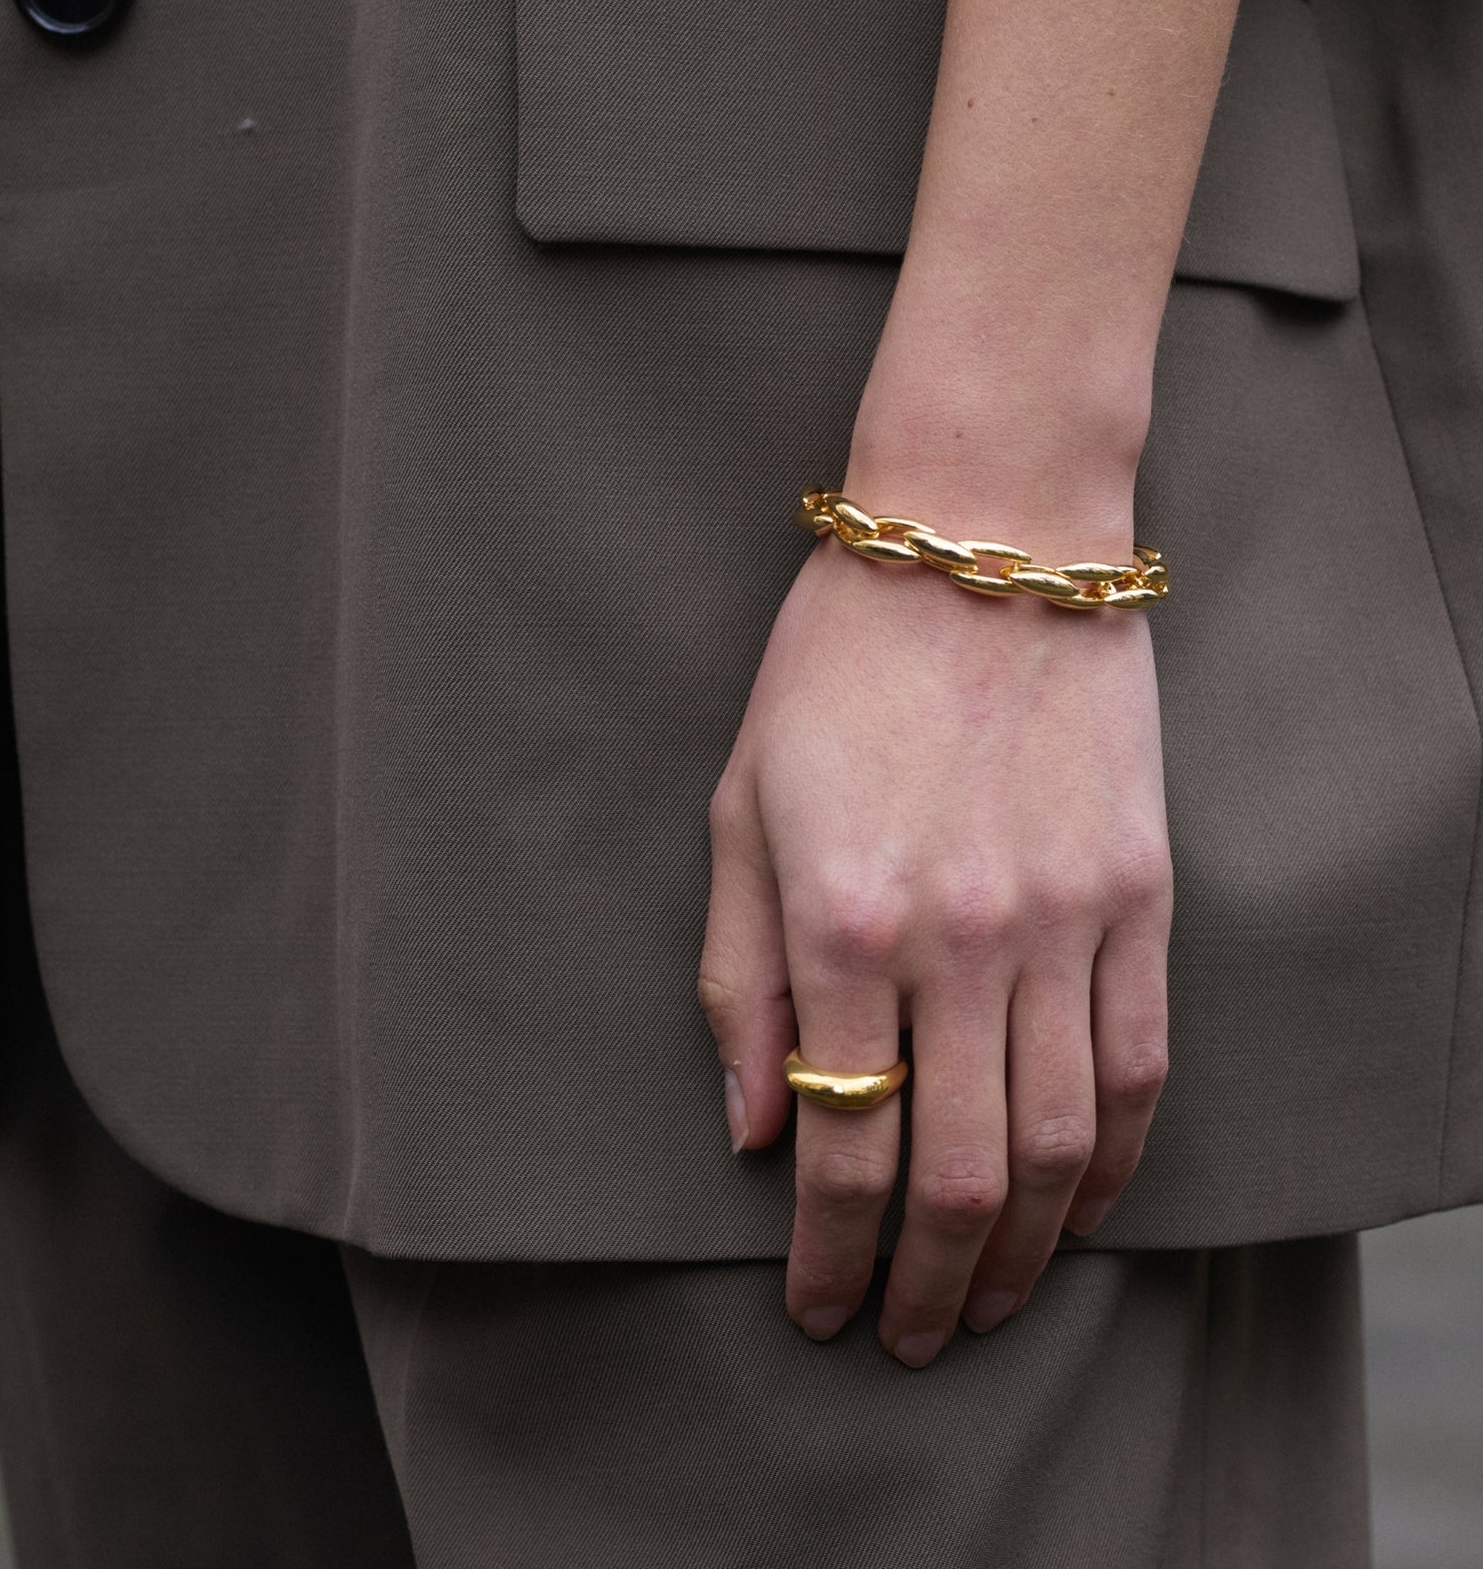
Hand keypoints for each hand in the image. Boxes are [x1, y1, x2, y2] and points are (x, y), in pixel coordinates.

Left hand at [698, 509, 1171, 1367]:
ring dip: (1026, 1253)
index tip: (817, 1307)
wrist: (986, 537)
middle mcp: (960, 938)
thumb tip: (750, 1131)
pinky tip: (1083, 1206)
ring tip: (989, 1303)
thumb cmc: (837, 663)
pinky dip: (1115, 1160)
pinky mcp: (1141, 894)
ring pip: (1063, 1145)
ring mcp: (1064, 919)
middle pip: (961, 1177)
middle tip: (905, 1340)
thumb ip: (736, 978)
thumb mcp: (741, 805)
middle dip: (925, 1287)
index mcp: (842, 919)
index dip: (827, 1253)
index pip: (842, 1146)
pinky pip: (1140, 1065)